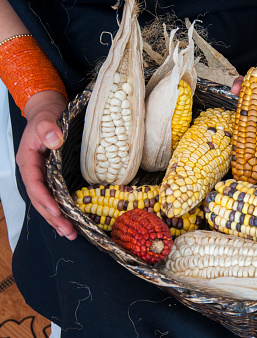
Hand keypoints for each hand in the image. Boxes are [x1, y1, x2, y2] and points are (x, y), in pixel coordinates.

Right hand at [16, 90, 76, 239]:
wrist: (49, 109)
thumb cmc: (47, 113)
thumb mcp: (47, 117)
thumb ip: (48, 128)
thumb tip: (53, 139)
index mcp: (28, 160)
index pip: (35, 185)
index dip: (45, 200)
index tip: (57, 212)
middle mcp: (33, 171)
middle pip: (40, 199)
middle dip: (53, 217)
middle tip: (68, 232)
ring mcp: (42, 174)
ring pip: (47, 201)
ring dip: (57, 218)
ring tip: (70, 233)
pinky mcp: (53, 175)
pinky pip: (55, 195)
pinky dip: (62, 209)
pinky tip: (72, 220)